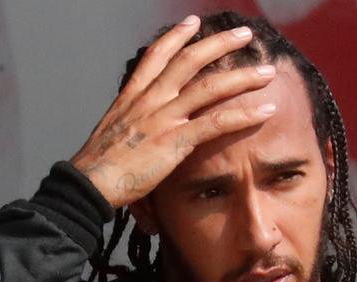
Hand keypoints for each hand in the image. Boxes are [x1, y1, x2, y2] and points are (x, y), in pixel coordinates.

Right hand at [70, 15, 276, 207]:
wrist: (90, 184)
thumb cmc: (98, 167)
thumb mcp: (112, 134)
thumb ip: (130, 123)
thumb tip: (139, 126)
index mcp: (132, 97)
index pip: (156, 56)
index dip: (176, 36)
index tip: (193, 22)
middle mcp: (149, 100)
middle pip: (189, 61)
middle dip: (220, 44)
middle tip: (244, 35)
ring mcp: (163, 118)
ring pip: (210, 87)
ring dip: (242, 77)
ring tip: (266, 71)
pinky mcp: (175, 140)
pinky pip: (216, 122)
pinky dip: (244, 115)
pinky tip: (265, 111)